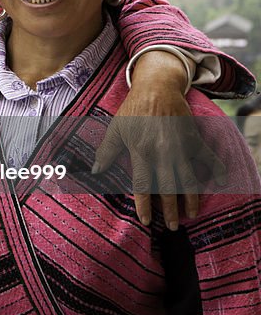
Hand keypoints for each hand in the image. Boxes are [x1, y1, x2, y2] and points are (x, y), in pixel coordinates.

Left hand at [94, 51, 222, 228]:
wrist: (157, 87)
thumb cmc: (133, 109)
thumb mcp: (115, 128)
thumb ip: (106, 151)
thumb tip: (94, 171)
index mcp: (140, 151)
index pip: (142, 185)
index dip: (144, 205)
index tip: (147, 221)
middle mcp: (161, 152)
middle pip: (167, 187)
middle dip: (170, 209)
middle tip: (173, 226)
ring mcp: (180, 146)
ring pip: (188, 179)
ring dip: (190, 199)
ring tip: (191, 214)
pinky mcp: (194, 138)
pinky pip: (208, 158)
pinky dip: (216, 170)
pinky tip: (219, 183)